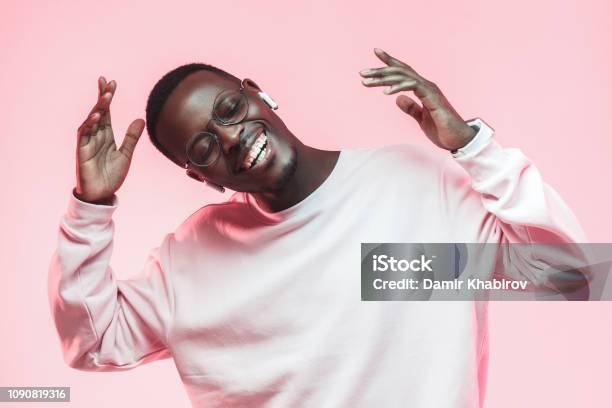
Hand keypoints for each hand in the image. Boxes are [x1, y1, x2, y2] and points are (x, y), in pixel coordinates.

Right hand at [75, 77, 144, 203]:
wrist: (102, 194)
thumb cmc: (112, 176)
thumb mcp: (126, 154)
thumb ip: (132, 137)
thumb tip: (141, 119)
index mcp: (107, 136)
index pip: (106, 112)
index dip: (107, 97)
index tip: (111, 82)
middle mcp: (96, 136)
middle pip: (98, 112)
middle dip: (102, 97)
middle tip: (106, 82)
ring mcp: (87, 143)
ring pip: (91, 121)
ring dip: (98, 108)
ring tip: (106, 97)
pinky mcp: (82, 152)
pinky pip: (84, 135)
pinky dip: (89, 125)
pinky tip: (96, 117)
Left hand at [360, 48, 476, 150]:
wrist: (459, 139)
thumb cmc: (442, 130)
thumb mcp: (421, 119)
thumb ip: (411, 108)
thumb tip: (397, 99)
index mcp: (422, 89)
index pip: (403, 73)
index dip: (389, 63)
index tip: (374, 56)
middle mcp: (426, 86)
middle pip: (400, 72)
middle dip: (380, 71)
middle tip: (362, 73)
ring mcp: (430, 90)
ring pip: (404, 77)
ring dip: (384, 78)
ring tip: (368, 81)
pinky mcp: (433, 98)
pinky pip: (413, 87)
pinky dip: (399, 87)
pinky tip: (386, 92)